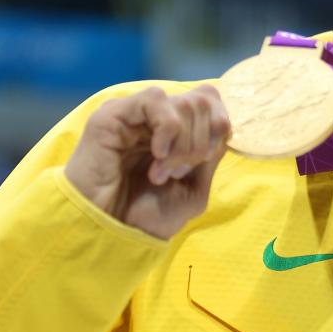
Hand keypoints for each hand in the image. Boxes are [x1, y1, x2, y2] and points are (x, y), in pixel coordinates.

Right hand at [64, 85, 230, 239]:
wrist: (110, 232)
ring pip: (185, 102)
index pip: (211, 100)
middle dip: (201, 142)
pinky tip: (157, 155)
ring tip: (162, 172)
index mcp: (176, 131)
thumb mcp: (194, 188)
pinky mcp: (113, 114)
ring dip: (184, 142)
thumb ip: (211, 155)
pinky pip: (156, 99)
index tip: (204, 161)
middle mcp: (156, 117)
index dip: (219, 127)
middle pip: (203, 100)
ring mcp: (135, 114)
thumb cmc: (147, 216)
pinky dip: (168, 128)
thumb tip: (222, 125)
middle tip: (178, 172)